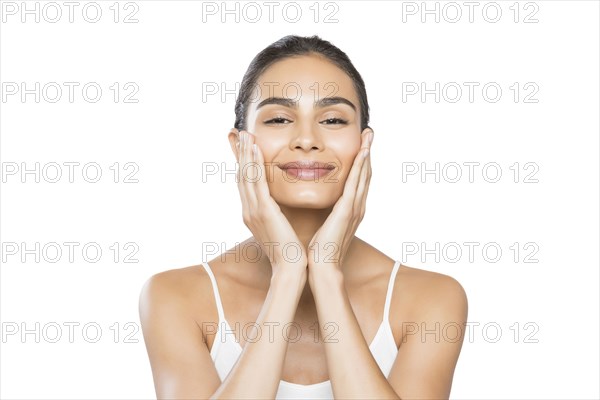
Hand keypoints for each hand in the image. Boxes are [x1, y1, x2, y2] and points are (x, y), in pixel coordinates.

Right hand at [234, 129, 307, 275]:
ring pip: (246, 176)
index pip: (245, 183)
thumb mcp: (278, 228)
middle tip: (240, 133)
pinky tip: (256, 151)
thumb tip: (277, 205)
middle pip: (241, 176)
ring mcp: (254, 210)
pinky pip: (257, 183)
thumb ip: (275, 214)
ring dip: (246, 154)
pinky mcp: (264, 211)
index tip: (245, 146)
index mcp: (252, 214)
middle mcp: (248, 210)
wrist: (290, 268)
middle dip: (241, 154)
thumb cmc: (288, 251)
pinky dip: (255, 165)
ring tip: (247, 135)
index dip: (243, 163)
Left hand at [307, 128, 372, 270]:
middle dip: (368, 152)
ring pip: (363, 175)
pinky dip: (361, 167)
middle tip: (370, 132)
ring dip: (367, 153)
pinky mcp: (348, 211)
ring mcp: (355, 208)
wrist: (322, 267)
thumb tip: (321, 204)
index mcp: (351, 209)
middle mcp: (357, 206)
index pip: (358, 180)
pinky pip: (355, 184)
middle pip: (365, 173)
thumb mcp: (325, 225)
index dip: (361, 161)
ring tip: (369, 134)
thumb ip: (327, 212)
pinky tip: (363, 152)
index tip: (362, 143)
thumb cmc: (320, 249)